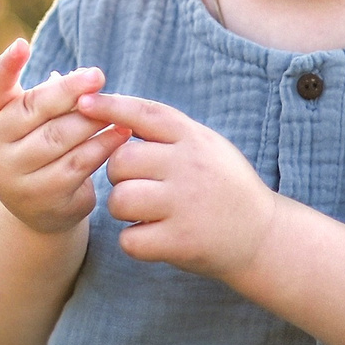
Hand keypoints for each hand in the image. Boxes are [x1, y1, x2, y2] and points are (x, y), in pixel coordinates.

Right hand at [0, 39, 129, 234]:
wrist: (38, 212)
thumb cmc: (41, 149)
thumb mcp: (36, 123)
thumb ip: (50, 98)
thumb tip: (77, 77)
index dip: (6, 66)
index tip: (22, 44)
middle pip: (35, 109)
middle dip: (70, 90)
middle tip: (98, 75)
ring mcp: (14, 175)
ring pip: (59, 137)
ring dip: (92, 119)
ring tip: (117, 106)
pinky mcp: (41, 197)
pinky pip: (77, 164)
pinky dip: (102, 146)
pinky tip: (121, 134)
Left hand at [77, 91, 279, 280]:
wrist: (262, 237)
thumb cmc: (223, 187)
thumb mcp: (206, 146)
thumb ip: (166, 131)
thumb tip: (110, 110)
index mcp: (194, 139)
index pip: (144, 113)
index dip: (110, 105)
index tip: (82, 102)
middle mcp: (189, 167)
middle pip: (120, 161)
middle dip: (118, 176)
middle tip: (140, 185)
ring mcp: (185, 204)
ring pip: (119, 200)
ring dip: (124, 210)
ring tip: (148, 212)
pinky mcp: (181, 241)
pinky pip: (129, 239)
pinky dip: (135, 241)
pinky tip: (155, 237)